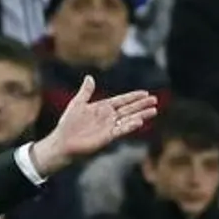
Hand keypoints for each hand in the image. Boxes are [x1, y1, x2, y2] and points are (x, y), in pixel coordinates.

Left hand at [28, 77, 157, 176]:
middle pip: (129, 109)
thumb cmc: (68, 123)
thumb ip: (86, 91)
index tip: (145, 93)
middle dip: (142, 105)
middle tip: (155, 100)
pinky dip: (130, 126)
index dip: (133, 97)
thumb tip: (89, 77)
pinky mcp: (107, 137)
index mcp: (102, 108)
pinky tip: (139, 121)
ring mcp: (109, 127)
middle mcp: (108, 117)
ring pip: (129, 119)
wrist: (63, 141)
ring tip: (154, 110)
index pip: (122, 101)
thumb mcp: (77, 103)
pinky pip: (121, 130)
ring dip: (141, 115)